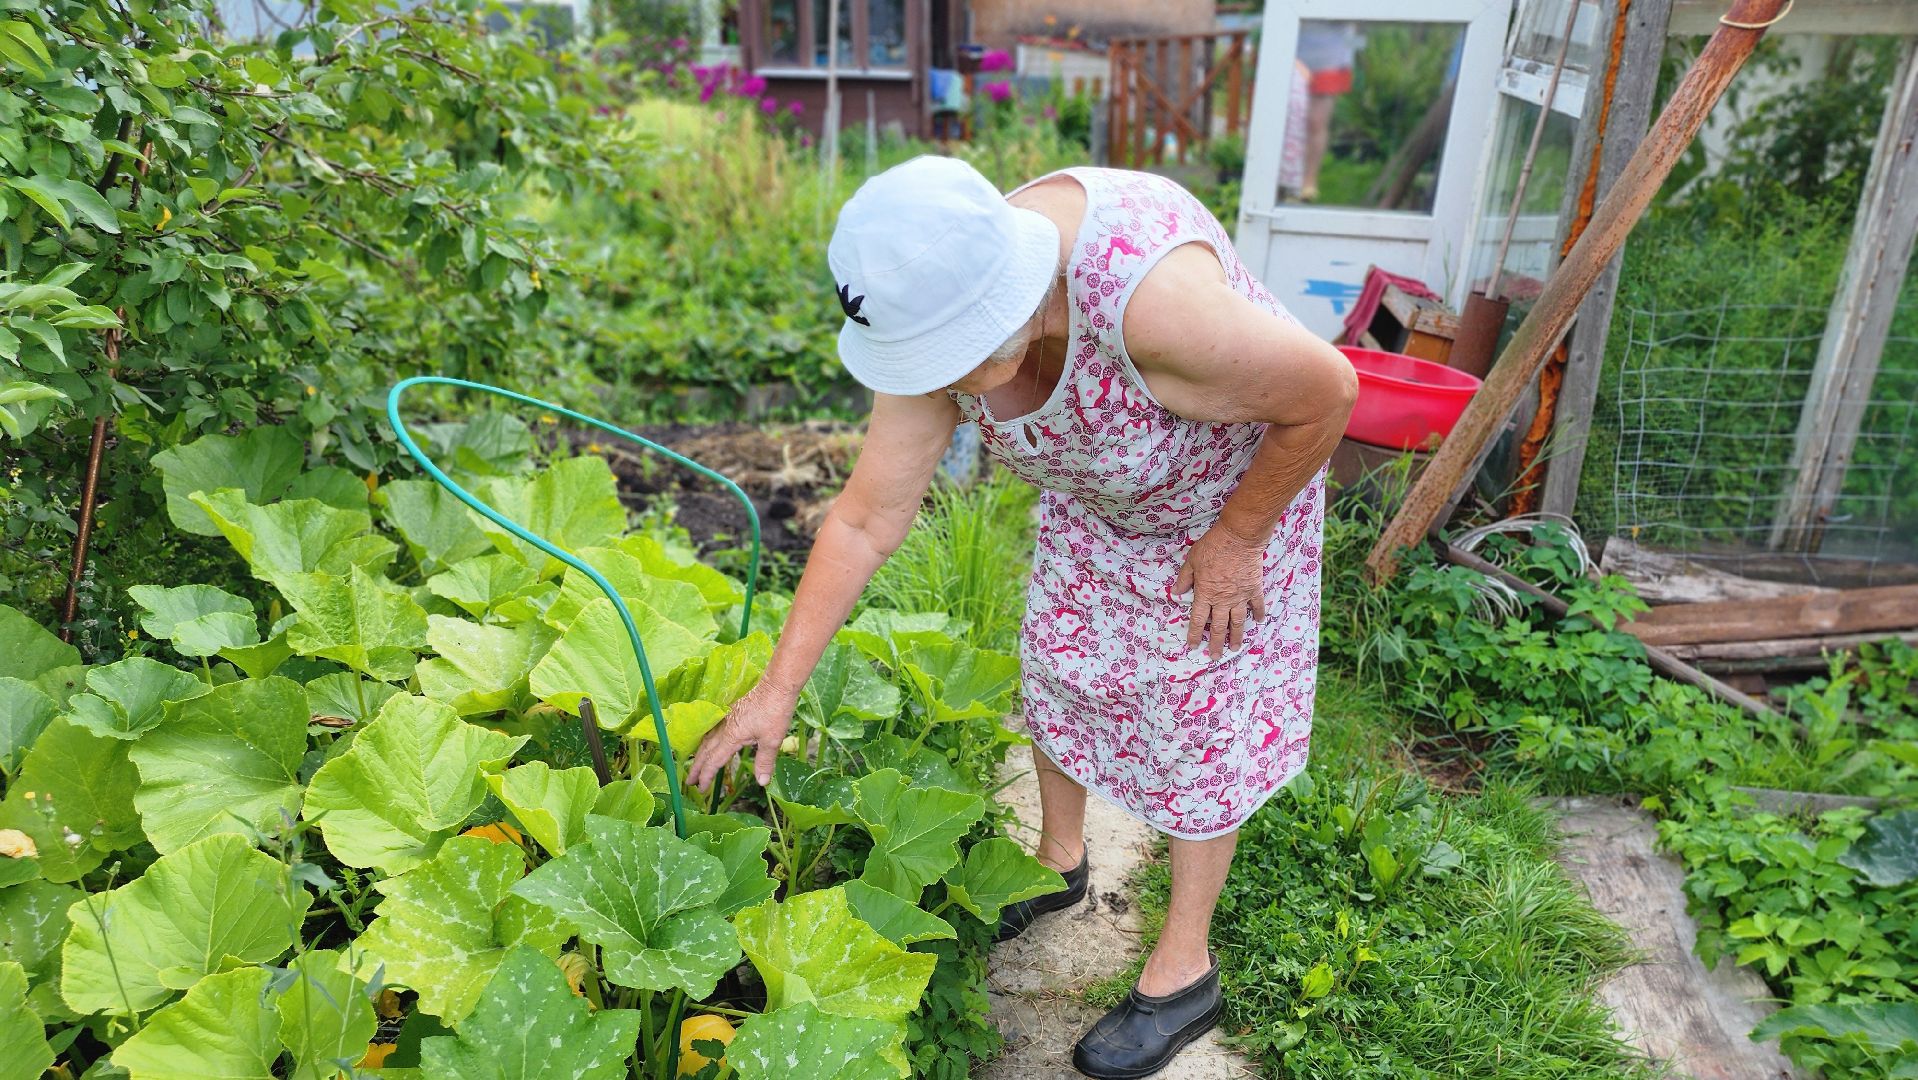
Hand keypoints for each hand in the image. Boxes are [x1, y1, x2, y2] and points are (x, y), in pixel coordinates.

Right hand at [687, 678, 798, 791]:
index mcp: (732, 736)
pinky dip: (706, 740)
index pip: (714, 761)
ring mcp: (726, 718)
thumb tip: (762, 782)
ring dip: (699, 754)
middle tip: (688, 781)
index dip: (707, 776)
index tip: (700, 789)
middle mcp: (724, 728)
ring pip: (707, 739)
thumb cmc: (775, 712)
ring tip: (694, 765)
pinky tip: (708, 742)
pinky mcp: (731, 711)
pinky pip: (712, 729)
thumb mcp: (772, 740)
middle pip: (705, 750)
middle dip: (696, 767)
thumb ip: (764, 762)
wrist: (776, 686)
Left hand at [1173, 523, 1267, 659]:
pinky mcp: (1254, 589)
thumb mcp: (1192, 561)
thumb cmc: (1213, 547)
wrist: (1239, 539)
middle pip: (1218, 627)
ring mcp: (1240, 597)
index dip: (1195, 634)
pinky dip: (1258, 614)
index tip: (1193, 646)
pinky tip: (1258, 622)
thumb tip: (1175, 593)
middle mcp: (1223, 600)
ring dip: (1236, 637)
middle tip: (1215, 656)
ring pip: (1237, 622)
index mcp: (1206, 594)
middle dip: (1215, 643)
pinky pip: (1257, 606)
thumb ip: (1184, 579)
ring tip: (1234, 648)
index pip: (1199, 620)